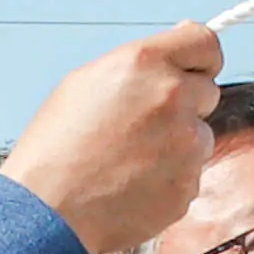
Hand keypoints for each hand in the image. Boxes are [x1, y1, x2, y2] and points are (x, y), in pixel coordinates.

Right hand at [2, 26, 224, 253]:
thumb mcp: (87, 82)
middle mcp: (173, 97)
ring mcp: (186, 144)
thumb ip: (141, 63)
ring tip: (129, 160)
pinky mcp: (188, 184)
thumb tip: (179, 47)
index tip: (193, 70)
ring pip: (200, 136)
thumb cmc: (56, 144)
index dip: (201, 59)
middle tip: (143, 125)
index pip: (205, 43)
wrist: (46, 210)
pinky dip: (170, 178)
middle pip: (207, 91)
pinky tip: (132, 184)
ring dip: (178, 144)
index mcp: (146, 63)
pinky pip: (190, 173)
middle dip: (185, 104)